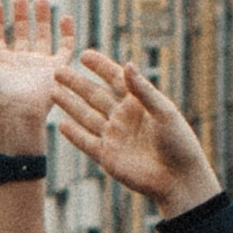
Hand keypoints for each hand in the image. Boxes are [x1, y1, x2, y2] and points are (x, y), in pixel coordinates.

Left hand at [0, 0, 75, 153]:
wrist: (16, 110)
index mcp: (0, 63)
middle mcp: (20, 63)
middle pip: (21, 35)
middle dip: (20, 16)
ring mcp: (39, 65)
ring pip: (43, 37)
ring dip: (42, 19)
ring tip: (40, 0)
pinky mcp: (56, 69)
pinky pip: (66, 49)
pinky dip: (68, 34)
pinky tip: (66, 17)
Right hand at [51, 49, 221, 218]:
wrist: (178, 179)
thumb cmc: (179, 143)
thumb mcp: (164, 112)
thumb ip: (143, 90)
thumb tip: (127, 65)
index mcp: (139, 103)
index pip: (115, 79)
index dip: (100, 66)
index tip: (83, 54)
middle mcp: (124, 117)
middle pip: (95, 95)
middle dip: (76, 83)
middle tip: (57, 70)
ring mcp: (114, 136)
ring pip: (86, 116)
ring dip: (70, 104)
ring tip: (52, 92)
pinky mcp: (107, 156)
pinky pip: (86, 142)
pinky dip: (73, 134)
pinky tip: (61, 124)